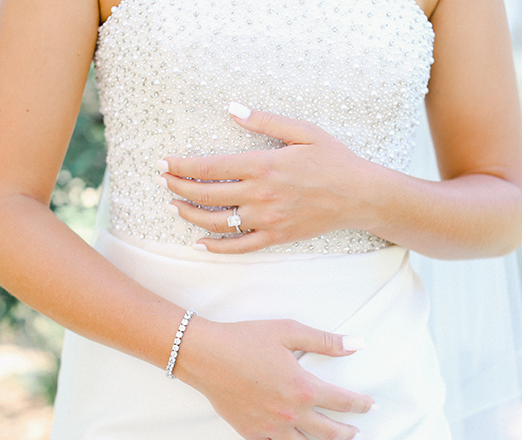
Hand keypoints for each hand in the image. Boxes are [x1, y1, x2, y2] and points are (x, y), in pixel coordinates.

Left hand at [157, 103, 382, 252]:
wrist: (360, 195)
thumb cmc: (333, 159)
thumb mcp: (303, 131)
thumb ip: (265, 121)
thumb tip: (232, 109)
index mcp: (263, 165)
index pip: (209, 167)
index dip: (181, 166)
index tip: (163, 163)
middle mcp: (260, 194)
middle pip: (206, 194)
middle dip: (177, 187)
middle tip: (161, 181)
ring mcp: (266, 219)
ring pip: (217, 222)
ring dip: (189, 214)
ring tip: (174, 205)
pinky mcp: (275, 236)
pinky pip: (240, 247)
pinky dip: (216, 247)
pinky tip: (199, 243)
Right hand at [175, 316, 373, 439]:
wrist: (207, 354)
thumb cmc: (246, 339)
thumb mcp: (289, 332)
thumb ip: (326, 341)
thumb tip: (357, 345)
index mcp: (303, 388)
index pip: (342, 402)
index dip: (361, 405)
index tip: (370, 406)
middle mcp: (290, 413)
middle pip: (328, 430)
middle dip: (346, 432)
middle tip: (355, 432)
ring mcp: (269, 426)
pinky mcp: (250, 432)